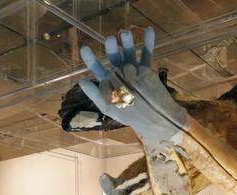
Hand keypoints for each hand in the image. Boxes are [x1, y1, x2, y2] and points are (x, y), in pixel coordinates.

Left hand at [77, 28, 186, 143]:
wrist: (155, 121)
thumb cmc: (130, 116)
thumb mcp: (109, 108)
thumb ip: (95, 95)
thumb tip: (81, 80)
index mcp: (108, 81)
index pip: (97, 68)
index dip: (90, 58)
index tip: (85, 48)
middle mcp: (119, 72)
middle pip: (113, 57)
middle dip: (111, 48)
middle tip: (110, 40)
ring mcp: (133, 69)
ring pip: (129, 52)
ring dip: (127, 42)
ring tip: (126, 33)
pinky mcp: (146, 70)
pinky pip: (146, 54)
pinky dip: (148, 43)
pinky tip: (149, 31)